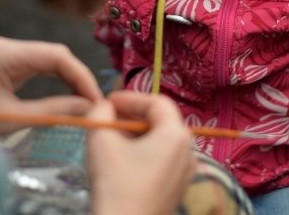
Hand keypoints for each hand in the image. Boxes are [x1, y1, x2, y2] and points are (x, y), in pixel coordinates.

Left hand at [0, 36, 102, 133]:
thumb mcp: (11, 119)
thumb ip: (52, 111)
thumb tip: (87, 107)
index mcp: (4, 53)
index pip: (57, 55)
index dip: (81, 76)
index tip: (96, 99)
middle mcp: (5, 45)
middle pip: (54, 54)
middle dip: (77, 76)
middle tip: (94, 103)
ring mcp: (2, 52)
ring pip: (48, 58)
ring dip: (68, 78)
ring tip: (84, 101)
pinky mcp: (1, 62)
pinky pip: (36, 65)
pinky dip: (54, 78)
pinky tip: (66, 94)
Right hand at [86, 91, 195, 214]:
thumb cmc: (114, 184)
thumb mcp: (101, 139)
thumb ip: (101, 110)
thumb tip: (104, 105)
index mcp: (176, 135)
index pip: (157, 102)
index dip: (131, 97)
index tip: (108, 101)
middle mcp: (188, 151)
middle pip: (161, 121)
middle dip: (133, 116)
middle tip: (108, 118)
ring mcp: (185, 173)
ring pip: (161, 141)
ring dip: (137, 135)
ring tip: (111, 139)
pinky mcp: (177, 190)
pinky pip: (162, 161)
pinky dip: (144, 153)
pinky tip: (122, 162)